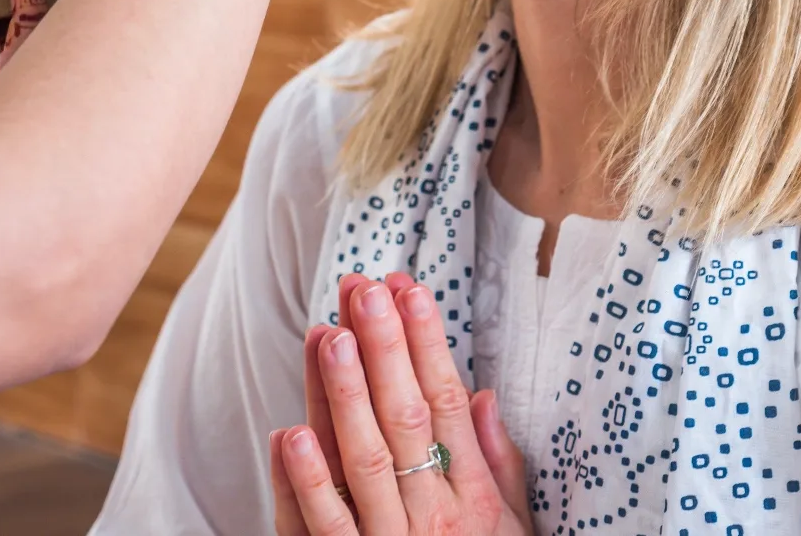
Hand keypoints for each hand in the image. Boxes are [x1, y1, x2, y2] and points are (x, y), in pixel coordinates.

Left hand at [270, 273, 533, 535]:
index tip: (410, 289)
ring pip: (363, 461)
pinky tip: (290, 432)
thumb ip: (497, 464)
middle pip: (404, 418)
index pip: (445, 404)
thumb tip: (480, 393)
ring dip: (343, 397)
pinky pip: (325, 528)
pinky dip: (305, 483)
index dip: (427, 343)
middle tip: (364, 289)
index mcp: (470, 498)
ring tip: (330, 334)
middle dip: (384, 348)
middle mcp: (431, 518)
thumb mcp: (511, 530)